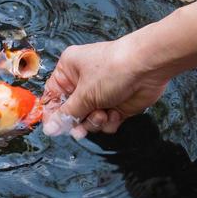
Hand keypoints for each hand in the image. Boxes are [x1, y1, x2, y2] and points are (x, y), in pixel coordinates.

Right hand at [40, 34, 172, 137]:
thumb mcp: (84, 93)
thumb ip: (67, 114)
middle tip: (80, 129)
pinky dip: (110, 121)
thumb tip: (48, 129)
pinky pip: (105, 122)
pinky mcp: (116, 105)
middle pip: (71, 112)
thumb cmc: (111, 71)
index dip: (52, 114)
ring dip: (95, 121)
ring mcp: (100, 94)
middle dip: (77, 121)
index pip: (52, 96)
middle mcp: (83, 82)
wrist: (147, 68)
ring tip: (103, 113)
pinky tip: (115, 113)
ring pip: (88, 120)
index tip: (54, 129)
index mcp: (69, 70)